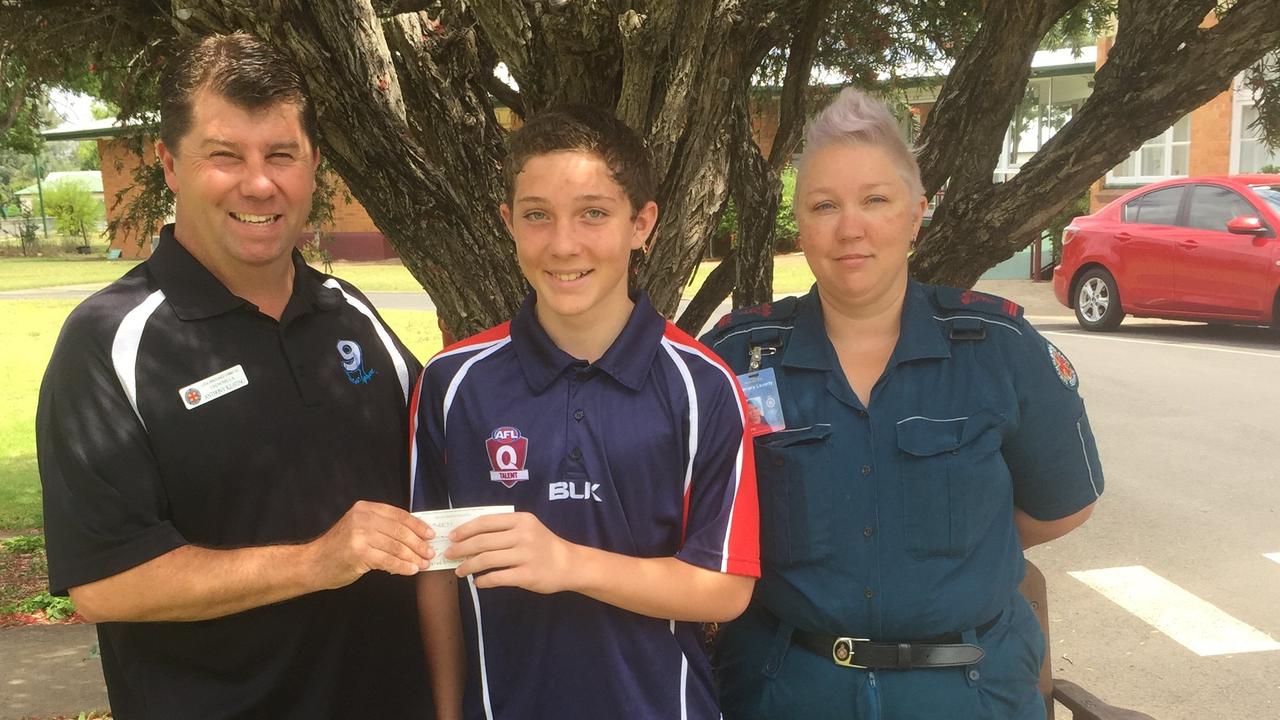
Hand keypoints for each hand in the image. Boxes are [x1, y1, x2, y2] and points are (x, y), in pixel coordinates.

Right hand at [307, 501, 434, 589]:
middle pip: (400, 531)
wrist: (313, 564)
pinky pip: (388, 560)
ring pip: (396, 546)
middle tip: (430, 553)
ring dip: (413, 557)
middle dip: (419, 544)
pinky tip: (410, 570)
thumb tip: (415, 535)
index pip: (399, 515)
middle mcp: (363, 518)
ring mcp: (359, 534)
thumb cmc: (339, 549)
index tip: (430, 535)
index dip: (418, 525)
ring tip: (423, 564)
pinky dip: (402, 566)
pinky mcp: (358, 552)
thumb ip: (382, 528)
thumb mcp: (360, 529)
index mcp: (366, 508)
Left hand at [448, 512, 575, 593]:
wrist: (568, 564)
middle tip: (449, 554)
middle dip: (461, 549)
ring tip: (459, 570)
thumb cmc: (543, 545)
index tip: (451, 537)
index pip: (485, 522)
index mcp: (521, 520)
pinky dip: (483, 580)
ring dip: (468, 566)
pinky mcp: (526, 575)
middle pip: (482, 541)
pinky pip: (497, 577)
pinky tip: (477, 582)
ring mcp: (525, 556)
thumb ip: (504, 529)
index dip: (465, 529)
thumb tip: (469, 536)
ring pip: (486, 560)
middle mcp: (523, 535)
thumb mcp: (528, 528)